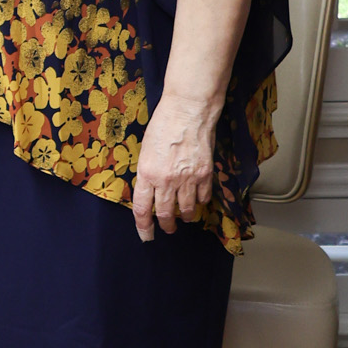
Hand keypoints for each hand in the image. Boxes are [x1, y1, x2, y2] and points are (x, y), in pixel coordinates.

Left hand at [132, 93, 217, 241]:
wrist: (188, 111)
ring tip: (185, 219)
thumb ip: (148, 173)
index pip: (142, 209)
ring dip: (185, 217)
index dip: (143, 226)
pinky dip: (200, 202)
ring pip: (187, 210)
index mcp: (147, 173)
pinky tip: (198, 201)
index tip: (146, 236)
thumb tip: (151, 192)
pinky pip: (203, 197)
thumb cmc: (163, 125)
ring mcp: (187, 179)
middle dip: (166, 226)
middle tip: (167, 230)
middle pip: (165, 214)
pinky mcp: (205, 174)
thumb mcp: (145, 150)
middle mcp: (166, 180)